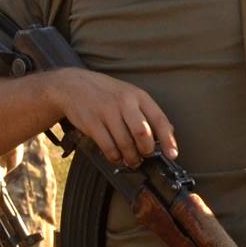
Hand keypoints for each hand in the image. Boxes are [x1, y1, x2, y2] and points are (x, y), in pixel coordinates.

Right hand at [42, 68, 177, 166]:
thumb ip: (147, 112)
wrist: (73, 86)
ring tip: (131, 160)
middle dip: (146, 151)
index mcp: (137, 96)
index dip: (168, 140)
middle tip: (144, 156)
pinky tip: (116, 156)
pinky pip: (108, 148)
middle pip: (142, 134)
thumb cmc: (106, 93)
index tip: (172, 154)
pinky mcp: (92, 124)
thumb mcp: (129, 94)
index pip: (159, 119)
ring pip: (125, 144)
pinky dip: (115, 157)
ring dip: (131, 158)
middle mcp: (123, 103)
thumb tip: (168, 132)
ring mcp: (107, 113)